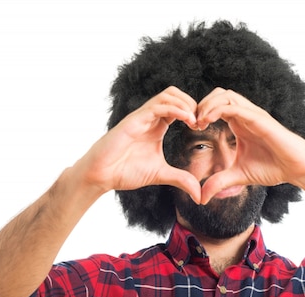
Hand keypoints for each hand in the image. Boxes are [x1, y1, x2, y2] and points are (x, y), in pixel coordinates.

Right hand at [77, 86, 202, 202]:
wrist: (101, 175)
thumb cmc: (125, 171)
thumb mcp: (161, 175)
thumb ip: (181, 180)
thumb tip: (199, 194)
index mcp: (157, 126)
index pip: (180, 106)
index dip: (195, 112)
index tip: (203, 128)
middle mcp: (150, 117)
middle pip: (175, 94)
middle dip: (193, 103)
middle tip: (202, 122)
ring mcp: (142, 116)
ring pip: (168, 95)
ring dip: (186, 104)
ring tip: (196, 121)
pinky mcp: (134, 120)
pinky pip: (158, 106)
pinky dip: (176, 109)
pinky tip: (188, 121)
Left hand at [194, 88, 304, 203]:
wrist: (297, 169)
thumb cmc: (274, 168)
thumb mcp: (238, 176)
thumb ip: (219, 182)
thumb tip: (201, 197)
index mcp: (240, 123)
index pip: (216, 106)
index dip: (201, 113)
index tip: (192, 128)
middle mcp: (246, 115)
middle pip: (218, 94)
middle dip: (201, 104)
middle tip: (192, 122)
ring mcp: (253, 115)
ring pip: (225, 95)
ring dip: (207, 105)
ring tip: (198, 122)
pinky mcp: (260, 119)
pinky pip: (235, 107)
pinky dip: (217, 110)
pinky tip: (206, 122)